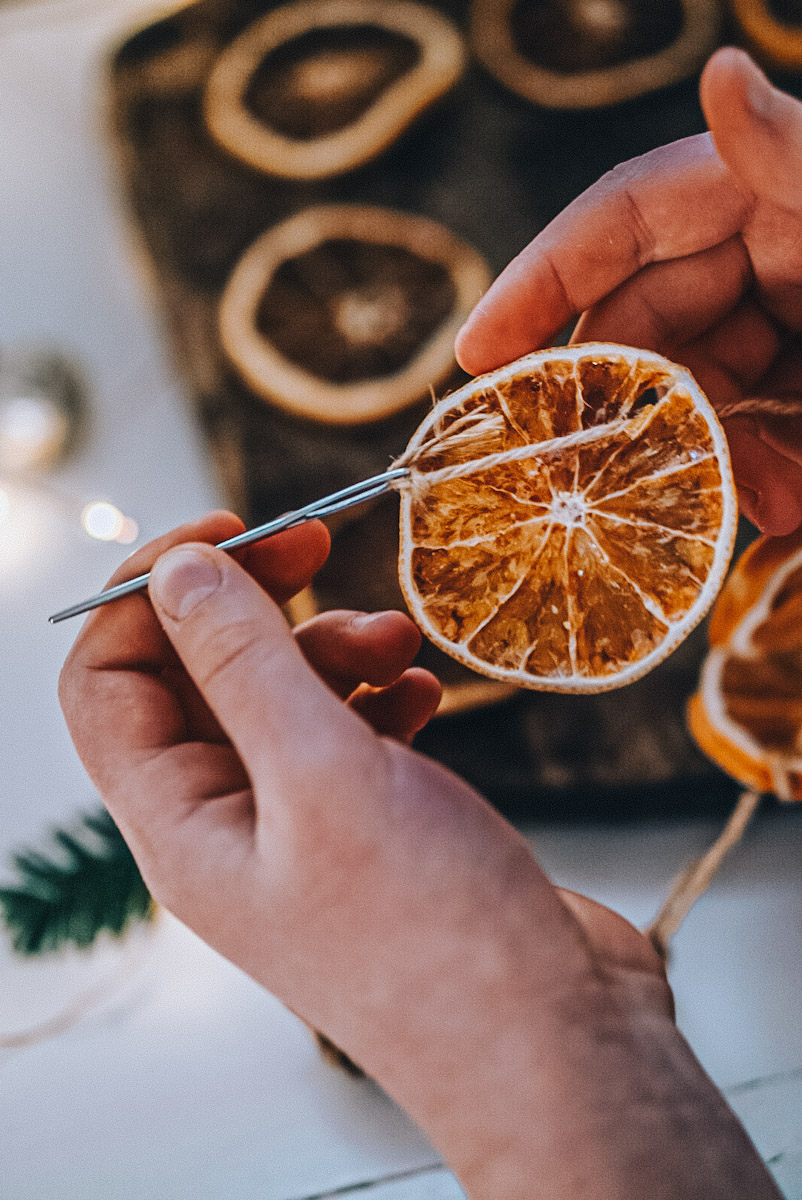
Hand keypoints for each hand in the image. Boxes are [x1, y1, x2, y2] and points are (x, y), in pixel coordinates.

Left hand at [58, 514, 778, 1198]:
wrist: (550, 1043)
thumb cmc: (432, 934)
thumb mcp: (324, 775)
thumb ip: (243, 664)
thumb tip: (175, 573)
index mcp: (182, 825)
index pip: (107, 680)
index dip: (146, 594)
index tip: (227, 530)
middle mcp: (230, 826)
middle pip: (199, 677)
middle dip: (253, 602)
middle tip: (316, 539)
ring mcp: (304, 829)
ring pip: (281, 698)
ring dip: (329, 647)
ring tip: (399, 643)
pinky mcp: (372, 829)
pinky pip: (347, 732)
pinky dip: (377, 693)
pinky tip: (422, 693)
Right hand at [456, 48, 801, 535]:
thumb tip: (719, 71)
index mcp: (773, 191)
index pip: (620, 222)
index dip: (538, 283)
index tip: (476, 358)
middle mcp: (774, 247)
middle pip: (649, 324)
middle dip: (639, 412)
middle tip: (626, 485)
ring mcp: (799, 314)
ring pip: (700, 390)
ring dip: (710, 460)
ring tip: (764, 510)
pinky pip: (757, 423)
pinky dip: (760, 470)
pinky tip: (789, 509)